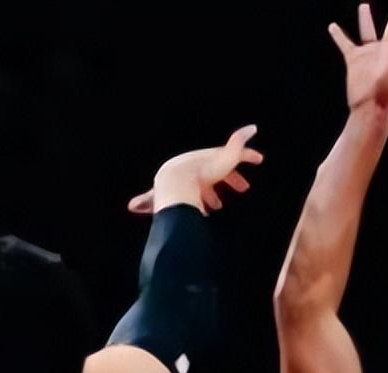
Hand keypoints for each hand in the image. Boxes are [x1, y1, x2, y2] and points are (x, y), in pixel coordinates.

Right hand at [128, 124, 263, 214]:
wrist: (176, 183)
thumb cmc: (167, 195)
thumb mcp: (156, 199)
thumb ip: (145, 202)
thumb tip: (130, 207)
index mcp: (188, 173)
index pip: (203, 182)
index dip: (211, 194)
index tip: (218, 206)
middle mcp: (200, 164)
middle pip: (216, 171)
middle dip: (228, 180)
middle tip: (241, 189)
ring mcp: (213, 160)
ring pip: (230, 162)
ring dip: (238, 173)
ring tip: (246, 186)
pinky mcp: (226, 155)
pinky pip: (241, 150)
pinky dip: (249, 152)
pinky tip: (258, 158)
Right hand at [329, 4, 387, 111]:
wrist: (369, 109)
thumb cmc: (385, 91)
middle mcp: (385, 51)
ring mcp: (369, 55)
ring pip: (367, 31)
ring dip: (364, 18)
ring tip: (363, 6)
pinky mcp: (355, 61)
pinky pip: (345, 43)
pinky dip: (338, 35)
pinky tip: (333, 27)